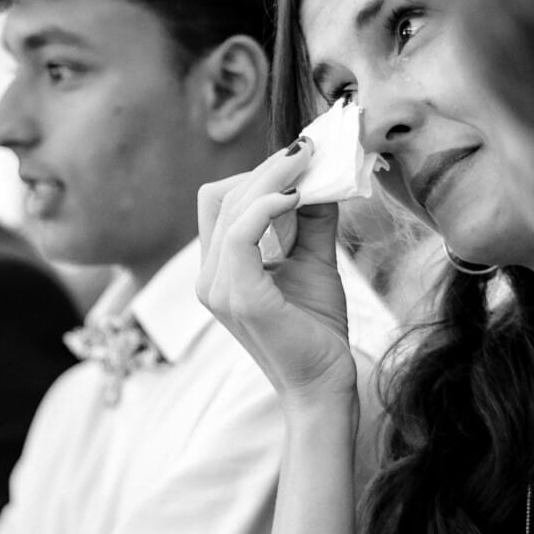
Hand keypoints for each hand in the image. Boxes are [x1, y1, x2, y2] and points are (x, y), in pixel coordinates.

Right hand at [196, 142, 357, 406]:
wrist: (324, 384)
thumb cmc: (317, 331)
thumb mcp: (315, 261)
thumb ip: (312, 220)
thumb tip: (322, 174)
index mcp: (219, 269)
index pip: (221, 202)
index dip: (258, 174)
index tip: (303, 155)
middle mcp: (209, 277)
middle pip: (221, 196)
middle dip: (267, 167)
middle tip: (311, 149)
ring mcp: (218, 288)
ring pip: (231, 207)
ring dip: (273, 178)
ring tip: (310, 163)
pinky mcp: (239, 296)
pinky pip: (240, 233)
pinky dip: (267, 205)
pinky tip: (298, 196)